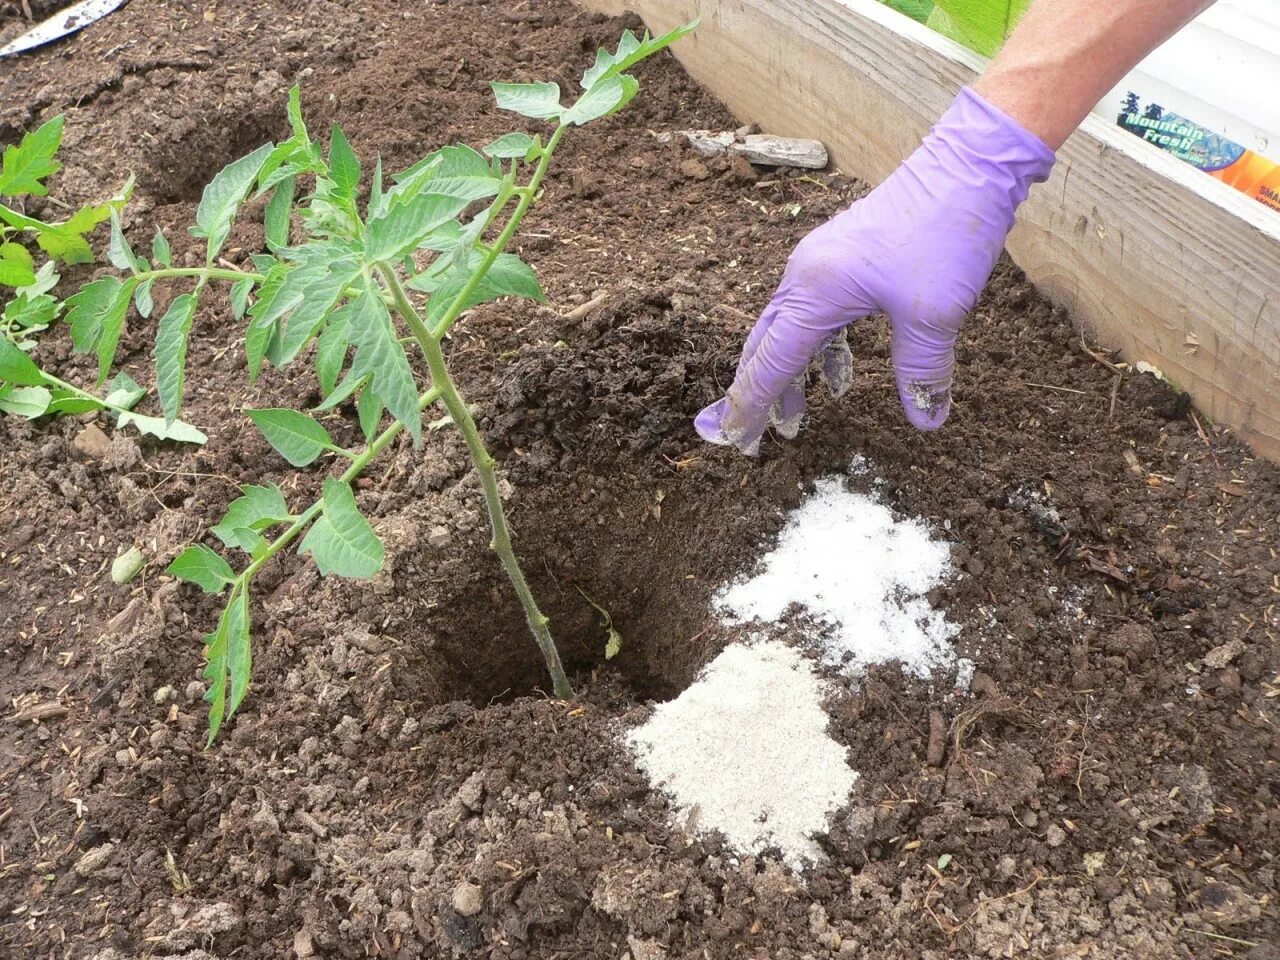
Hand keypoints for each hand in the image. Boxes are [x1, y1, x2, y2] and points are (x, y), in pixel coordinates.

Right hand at [695, 88, 1055, 454]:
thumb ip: (921, 371)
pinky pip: (814, 313)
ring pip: (788, 330)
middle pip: (766, 345)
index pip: (772, 362)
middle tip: (746, 437)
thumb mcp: (934, 314)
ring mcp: (821, 262)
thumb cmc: (945, 232)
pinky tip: (836, 377)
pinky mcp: (841, 256)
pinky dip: (817, 350)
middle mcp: (806, 274)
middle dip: (758, 393)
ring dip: (788, 374)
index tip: (735, 439)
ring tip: (793, 418)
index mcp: (816, 291)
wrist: (967, 163)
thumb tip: (925, 420)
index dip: (752, 404)